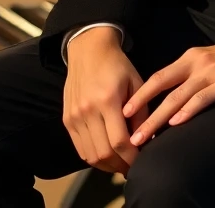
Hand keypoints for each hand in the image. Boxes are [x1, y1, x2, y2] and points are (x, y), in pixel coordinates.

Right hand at [63, 26, 149, 173]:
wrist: (89, 48)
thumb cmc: (117, 65)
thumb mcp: (136, 84)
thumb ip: (141, 114)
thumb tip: (146, 142)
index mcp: (107, 100)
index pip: (119, 142)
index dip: (132, 158)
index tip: (142, 162)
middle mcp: (87, 110)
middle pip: (104, 153)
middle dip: (120, 165)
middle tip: (132, 166)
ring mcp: (74, 115)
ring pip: (90, 155)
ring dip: (107, 165)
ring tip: (119, 162)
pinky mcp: (67, 118)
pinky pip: (80, 148)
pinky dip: (93, 157)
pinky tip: (105, 154)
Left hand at [122, 34, 214, 145]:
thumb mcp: (213, 63)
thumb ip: (195, 76)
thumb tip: (177, 98)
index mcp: (191, 57)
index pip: (160, 77)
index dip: (140, 94)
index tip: (123, 111)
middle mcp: (197, 62)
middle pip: (161, 86)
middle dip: (142, 109)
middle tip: (127, 129)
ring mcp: (212, 72)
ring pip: (178, 97)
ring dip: (158, 118)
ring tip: (144, 136)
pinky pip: (203, 98)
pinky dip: (187, 111)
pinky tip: (176, 123)